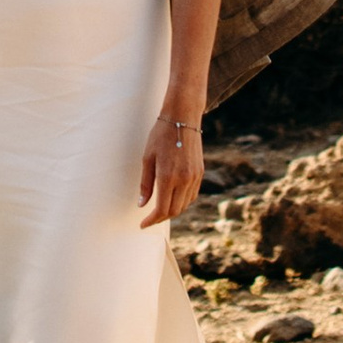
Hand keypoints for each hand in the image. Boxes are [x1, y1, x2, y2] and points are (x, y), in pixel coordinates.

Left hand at [140, 107, 203, 228]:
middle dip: (161, 218)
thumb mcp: (147, 158)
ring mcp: (194, 177)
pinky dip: (182, 202)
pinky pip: (192, 195)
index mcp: (168, 176)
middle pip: (174, 211)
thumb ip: (146, 183)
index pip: (162, 209)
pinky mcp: (200, 173)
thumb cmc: (160, 135)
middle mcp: (184, 179)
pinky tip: (173, 198)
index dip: (152, 220)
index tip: (143, 224)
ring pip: (184, 205)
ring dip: (172, 211)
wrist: (182, 117)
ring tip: (159, 210)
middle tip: (149, 219)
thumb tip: (142, 204)